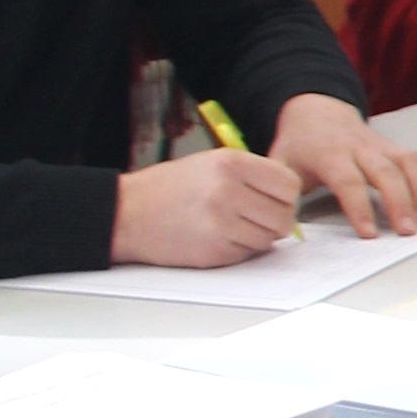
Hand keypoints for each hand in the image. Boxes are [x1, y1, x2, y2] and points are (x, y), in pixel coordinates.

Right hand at [113, 145, 302, 267]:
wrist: (127, 213)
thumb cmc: (169, 188)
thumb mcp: (211, 164)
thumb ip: (251, 176)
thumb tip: (288, 198)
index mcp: (231, 163)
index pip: (289, 185)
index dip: (285, 196)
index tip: (275, 200)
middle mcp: (228, 191)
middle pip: (284, 216)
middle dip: (276, 221)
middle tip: (257, 218)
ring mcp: (222, 223)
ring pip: (268, 239)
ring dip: (257, 237)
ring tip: (233, 227)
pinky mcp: (214, 250)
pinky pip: (247, 254)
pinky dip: (239, 250)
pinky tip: (218, 238)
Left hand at [269, 99, 416, 237]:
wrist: (316, 111)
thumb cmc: (299, 146)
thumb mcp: (280, 165)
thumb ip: (281, 192)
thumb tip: (281, 224)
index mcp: (329, 153)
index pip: (348, 181)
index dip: (360, 208)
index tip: (369, 234)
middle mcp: (360, 147)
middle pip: (387, 172)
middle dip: (400, 203)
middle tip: (406, 232)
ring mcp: (382, 145)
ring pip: (409, 163)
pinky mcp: (396, 147)